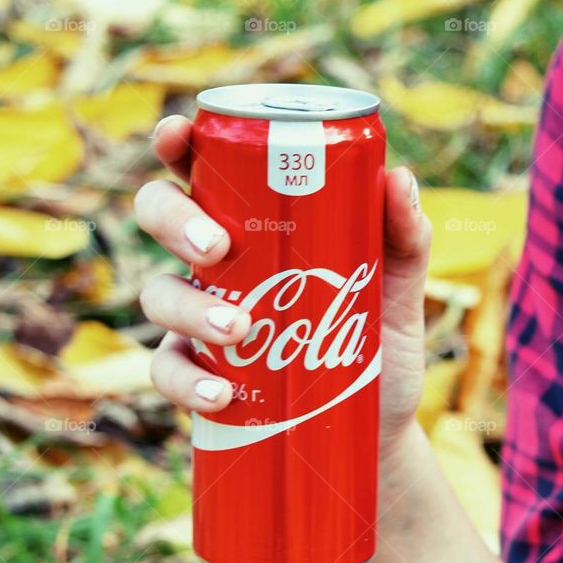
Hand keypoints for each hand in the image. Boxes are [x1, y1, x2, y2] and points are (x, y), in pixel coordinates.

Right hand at [135, 115, 430, 459]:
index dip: (176, 143)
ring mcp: (199, 321)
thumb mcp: (399, 289)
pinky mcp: (200, 378)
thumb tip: (397, 178)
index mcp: (252, 222)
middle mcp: (215, 265)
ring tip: (239, 329)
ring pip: (158, 296)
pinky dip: (187, 382)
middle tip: (216, 247)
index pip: (201, 168)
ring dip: (189, 308)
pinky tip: (221, 393)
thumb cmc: (380, 343)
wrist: (376, 427)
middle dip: (173, 220)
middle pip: (159, 216)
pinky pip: (169, 373)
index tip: (179, 136)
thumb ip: (404, 237)